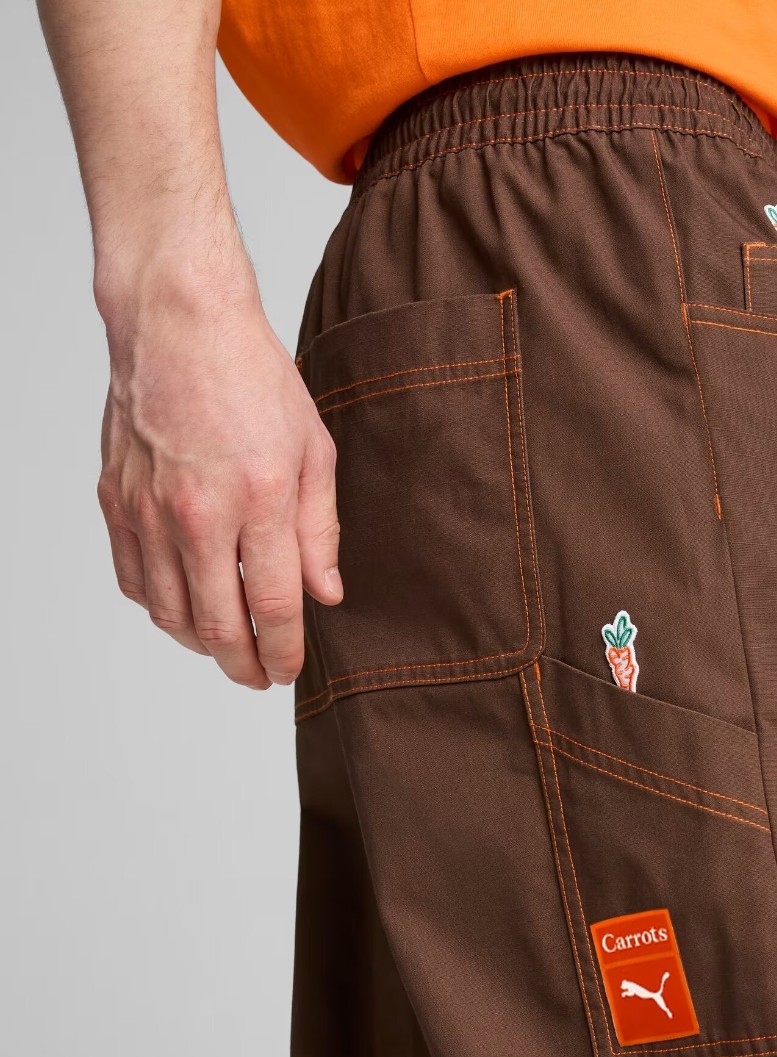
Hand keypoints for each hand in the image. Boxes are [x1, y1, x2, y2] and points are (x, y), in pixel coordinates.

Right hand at [96, 264, 341, 689]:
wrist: (178, 325)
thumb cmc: (253, 379)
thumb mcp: (314, 451)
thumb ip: (320, 531)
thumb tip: (326, 594)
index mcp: (260, 499)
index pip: (275, 605)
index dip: (284, 651)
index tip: (290, 670)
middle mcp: (199, 513)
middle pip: (219, 625)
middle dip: (244, 665)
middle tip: (259, 677)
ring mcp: (149, 510)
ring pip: (170, 613)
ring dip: (201, 645)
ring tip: (228, 649)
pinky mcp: (116, 501)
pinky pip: (134, 580)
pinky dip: (160, 609)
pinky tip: (185, 609)